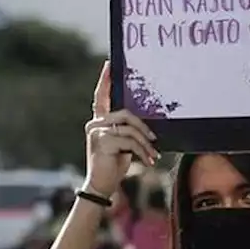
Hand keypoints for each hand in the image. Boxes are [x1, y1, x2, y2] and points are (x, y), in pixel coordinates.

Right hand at [84, 61, 157, 195]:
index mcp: (99, 121)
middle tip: (154, 139)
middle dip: (144, 127)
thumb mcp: (122, 145)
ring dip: (145, 143)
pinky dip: (141, 151)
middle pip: (126, 113)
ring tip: (153, 155)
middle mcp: (95, 123)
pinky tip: (146, 161)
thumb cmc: (113, 164)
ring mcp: (97, 131)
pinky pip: (129, 140)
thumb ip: (127, 131)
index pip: (101, 97)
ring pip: (130, 127)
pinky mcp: (102, 141)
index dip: (105, 80)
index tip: (108, 63)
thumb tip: (147, 126)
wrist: (102, 185)